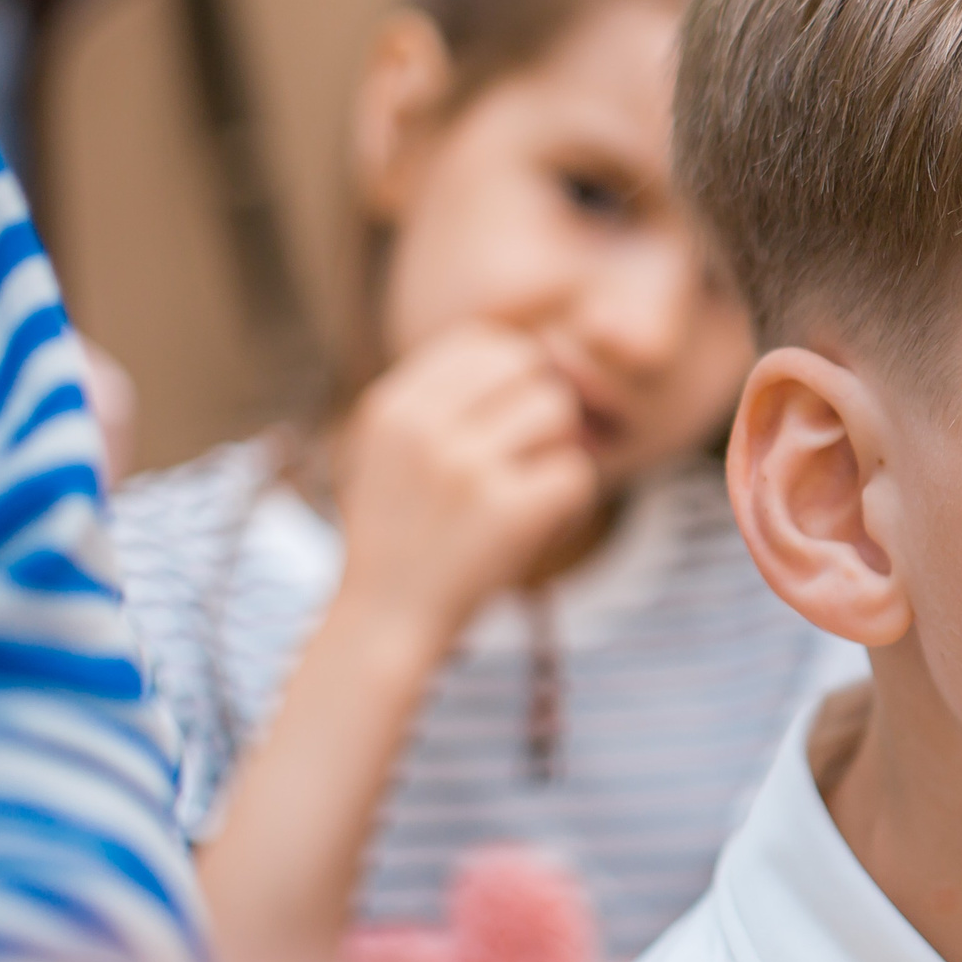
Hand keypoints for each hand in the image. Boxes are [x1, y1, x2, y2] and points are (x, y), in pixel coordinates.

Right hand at [336, 324, 598, 648]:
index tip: (510, 415)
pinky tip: (541, 524)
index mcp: (392, 406)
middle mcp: (423, 429)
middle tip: (528, 456)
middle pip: (529, 368)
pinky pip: (576, 473)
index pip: (483, 340)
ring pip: (558, 413)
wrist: (385, 622)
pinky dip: (571, 502)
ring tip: (529, 491)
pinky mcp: (507, 513)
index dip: (514, 372)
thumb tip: (522, 349)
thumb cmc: (400, 535)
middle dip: (541, 408)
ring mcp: (465, 469)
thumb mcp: (389, 451)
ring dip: (558, 452)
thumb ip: (440, 399)